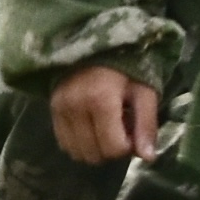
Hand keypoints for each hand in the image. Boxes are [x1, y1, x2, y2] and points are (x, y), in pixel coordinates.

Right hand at [50, 61, 164, 165]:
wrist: (94, 41)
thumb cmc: (125, 65)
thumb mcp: (145, 90)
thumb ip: (146, 124)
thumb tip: (148, 158)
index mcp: (101, 100)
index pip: (114, 147)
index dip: (128, 146)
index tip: (133, 130)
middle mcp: (76, 107)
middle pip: (95, 154)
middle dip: (111, 149)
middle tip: (120, 128)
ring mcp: (60, 108)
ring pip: (78, 152)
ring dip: (94, 148)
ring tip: (105, 127)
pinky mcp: (51, 109)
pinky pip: (64, 143)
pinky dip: (79, 143)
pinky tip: (90, 127)